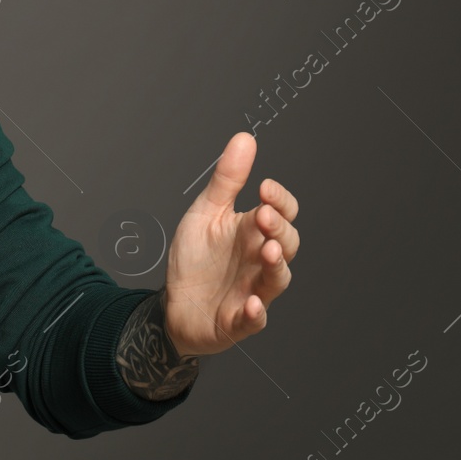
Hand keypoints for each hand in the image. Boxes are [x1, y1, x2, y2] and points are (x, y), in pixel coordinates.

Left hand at [161, 131, 299, 357]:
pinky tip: (251, 303)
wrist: (173, 303)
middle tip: (264, 216)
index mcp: (253, 231)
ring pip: (277, 279)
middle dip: (279, 229)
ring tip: (268, 251)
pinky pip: (254, 320)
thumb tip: (244, 139)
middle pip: (287, 243)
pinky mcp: (238, 320)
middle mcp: (259, 260)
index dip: (280, 201)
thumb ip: (227, 180)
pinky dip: (255, 313)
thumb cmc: (196, 258)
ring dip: (276, 266)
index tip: (265, 187)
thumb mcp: (206, 214)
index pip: (282, 213)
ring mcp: (252, 290)